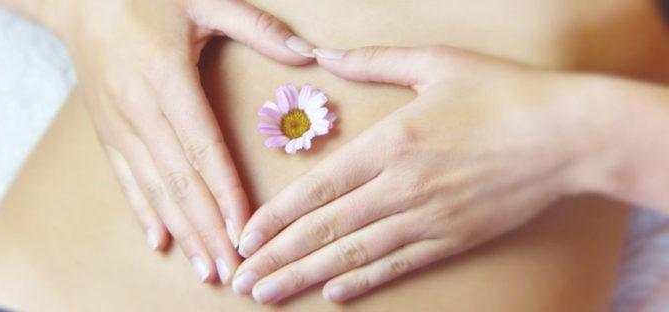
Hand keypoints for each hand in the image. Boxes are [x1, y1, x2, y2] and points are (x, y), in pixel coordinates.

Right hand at [48, 0, 314, 283]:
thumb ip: (256, 27)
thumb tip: (307, 54)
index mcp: (167, 79)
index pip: (204, 149)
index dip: (226, 193)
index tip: (244, 231)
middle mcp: (140, 109)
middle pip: (180, 180)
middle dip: (208, 229)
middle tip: (232, 268)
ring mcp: (119, 124)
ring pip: (155, 188)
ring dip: (182, 230)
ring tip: (205, 267)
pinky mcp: (107, 131)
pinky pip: (126, 179)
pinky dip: (144, 212)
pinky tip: (161, 241)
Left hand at [231, 46, 603, 301]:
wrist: (566, 135)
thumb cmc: (501, 92)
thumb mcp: (435, 62)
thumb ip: (374, 60)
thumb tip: (325, 54)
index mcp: (392, 141)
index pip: (319, 188)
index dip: (277, 216)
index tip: (246, 236)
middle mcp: (402, 186)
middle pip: (326, 228)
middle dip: (278, 257)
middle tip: (241, 280)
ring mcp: (428, 217)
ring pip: (355, 254)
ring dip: (307, 277)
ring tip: (269, 294)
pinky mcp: (453, 238)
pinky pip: (399, 265)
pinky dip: (363, 281)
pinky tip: (333, 294)